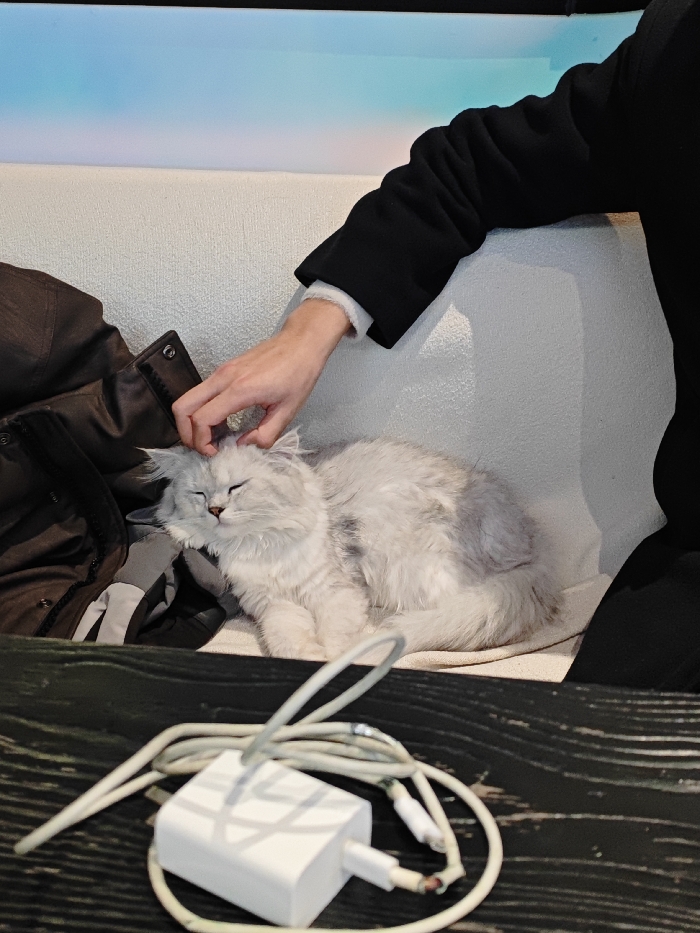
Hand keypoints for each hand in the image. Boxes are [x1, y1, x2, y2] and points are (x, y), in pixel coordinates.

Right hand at [172, 298, 350, 454]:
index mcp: (240, 389)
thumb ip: (265, 434)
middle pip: (182, 407)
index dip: (201, 442)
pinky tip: (221, 422)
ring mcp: (221, 372)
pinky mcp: (224, 370)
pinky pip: (200, 392)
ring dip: (192, 421)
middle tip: (203, 447)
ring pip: (187, 398)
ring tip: (213, 437)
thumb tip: (243, 445)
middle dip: (186, 432)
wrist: (301, 343)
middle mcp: (224, 378)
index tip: (213, 452)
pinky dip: (201, 410)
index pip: (202, 419)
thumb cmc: (298, 372)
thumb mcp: (288, 411)